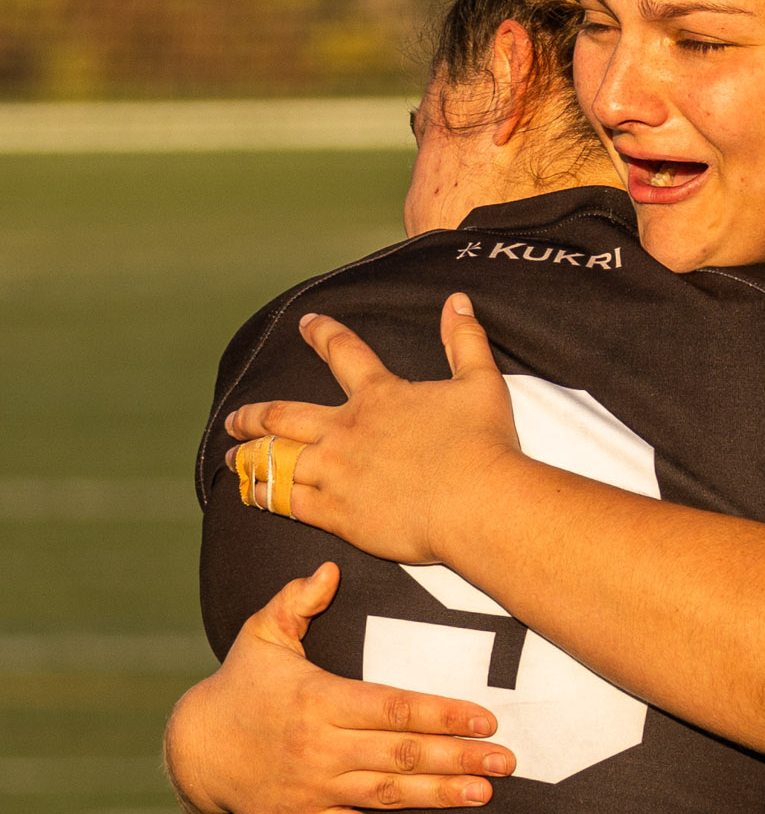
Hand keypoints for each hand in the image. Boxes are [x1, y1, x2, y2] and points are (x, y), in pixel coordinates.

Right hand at [165, 562, 515, 813]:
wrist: (192, 751)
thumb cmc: (241, 685)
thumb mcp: (261, 636)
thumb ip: (296, 602)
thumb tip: (328, 569)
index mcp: (318, 701)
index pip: (392, 708)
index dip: (441, 714)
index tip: (486, 719)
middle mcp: (318, 747)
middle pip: (399, 753)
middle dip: (457, 758)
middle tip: (506, 762)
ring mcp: (311, 788)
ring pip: (385, 794)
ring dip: (438, 796)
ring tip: (485, 793)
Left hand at [225, 295, 518, 564]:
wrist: (477, 501)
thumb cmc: (483, 443)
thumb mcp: (481, 382)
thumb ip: (465, 340)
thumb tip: (458, 300)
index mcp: (379, 396)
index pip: (342, 353)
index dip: (322, 334)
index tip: (305, 324)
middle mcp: (346, 430)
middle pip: (283, 415)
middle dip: (253, 415)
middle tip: (235, 417)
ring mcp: (336, 472)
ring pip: (275, 459)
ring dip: (248, 456)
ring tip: (232, 458)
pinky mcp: (336, 513)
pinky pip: (286, 501)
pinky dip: (263, 495)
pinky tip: (250, 494)